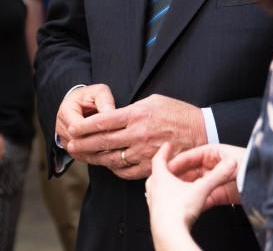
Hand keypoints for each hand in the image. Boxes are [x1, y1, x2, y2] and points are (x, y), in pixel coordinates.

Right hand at [56, 83, 115, 163]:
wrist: (81, 103)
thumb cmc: (90, 97)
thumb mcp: (99, 92)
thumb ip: (105, 101)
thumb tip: (111, 114)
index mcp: (66, 111)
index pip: (76, 127)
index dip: (93, 131)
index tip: (111, 131)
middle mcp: (61, 127)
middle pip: (78, 142)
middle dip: (97, 143)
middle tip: (117, 144)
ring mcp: (64, 140)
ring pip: (80, 152)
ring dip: (96, 152)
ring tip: (115, 150)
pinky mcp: (71, 149)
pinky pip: (82, 157)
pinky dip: (95, 157)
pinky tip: (109, 155)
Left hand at [65, 94, 206, 179]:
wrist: (202, 131)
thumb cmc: (178, 113)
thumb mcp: (153, 100)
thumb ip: (132, 108)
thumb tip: (113, 113)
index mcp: (137, 114)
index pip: (103, 121)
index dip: (85, 126)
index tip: (73, 128)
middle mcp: (138, 134)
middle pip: (102, 141)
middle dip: (82, 144)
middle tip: (69, 145)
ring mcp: (143, 152)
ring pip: (111, 158)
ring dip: (93, 158)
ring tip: (82, 156)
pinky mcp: (151, 167)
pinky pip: (125, 172)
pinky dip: (113, 169)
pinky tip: (106, 164)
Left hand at [145, 143, 238, 250]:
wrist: (169, 234)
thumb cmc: (178, 211)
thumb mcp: (202, 189)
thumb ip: (217, 176)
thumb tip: (231, 164)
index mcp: (161, 178)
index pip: (159, 158)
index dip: (165, 150)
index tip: (168, 145)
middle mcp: (154, 189)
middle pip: (157, 174)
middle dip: (166, 168)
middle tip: (172, 164)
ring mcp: (153, 203)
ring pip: (157, 189)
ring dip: (166, 184)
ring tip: (175, 184)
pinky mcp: (157, 216)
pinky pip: (161, 202)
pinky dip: (168, 198)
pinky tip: (177, 203)